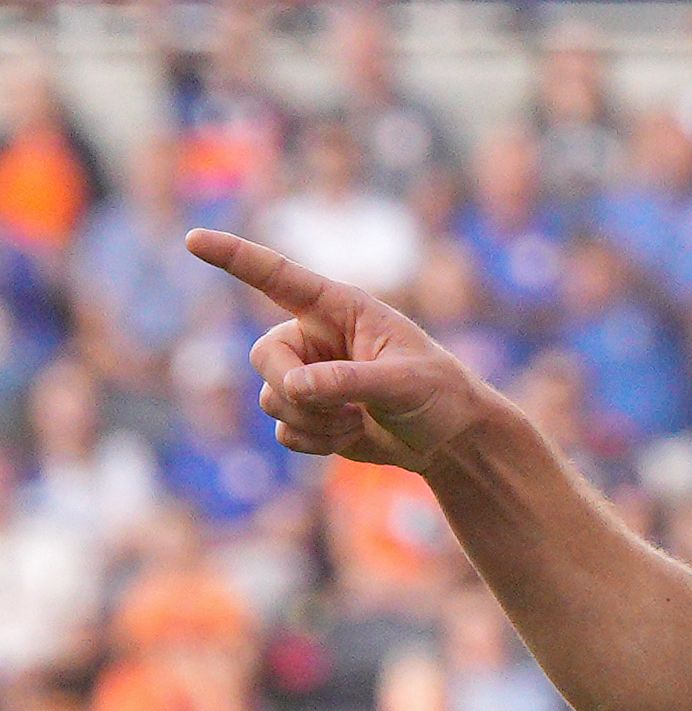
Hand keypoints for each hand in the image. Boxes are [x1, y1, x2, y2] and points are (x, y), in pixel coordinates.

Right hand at [185, 228, 490, 470]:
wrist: (450, 440)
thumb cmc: (438, 394)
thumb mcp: (404, 382)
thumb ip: (349, 380)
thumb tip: (292, 386)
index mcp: (341, 309)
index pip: (279, 277)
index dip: (235, 257)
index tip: (193, 239)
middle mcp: (314, 337)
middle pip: (264, 357)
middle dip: (296, 390)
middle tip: (347, 407)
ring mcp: (307, 375)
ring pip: (271, 399)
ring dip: (313, 422)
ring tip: (359, 421)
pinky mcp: (308, 413)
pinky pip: (283, 431)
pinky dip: (314, 442)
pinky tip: (351, 437)